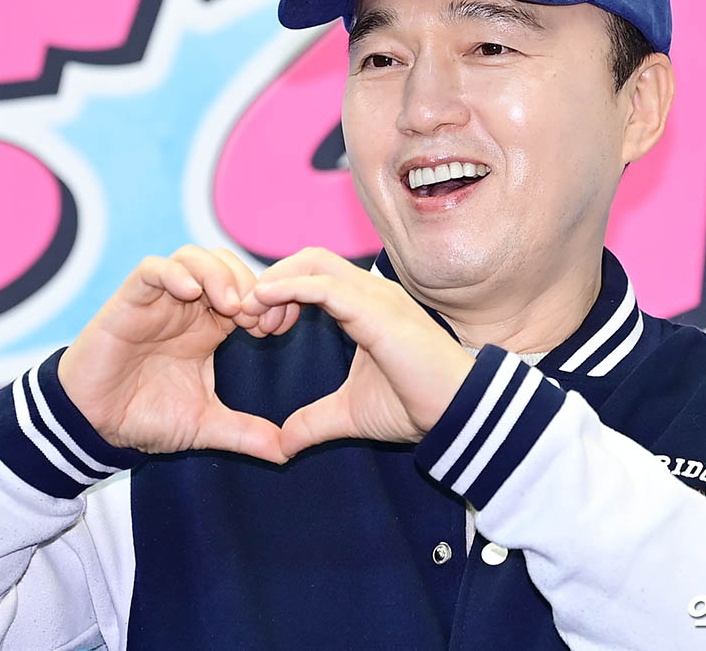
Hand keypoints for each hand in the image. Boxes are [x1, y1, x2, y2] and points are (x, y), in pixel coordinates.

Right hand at [58, 246, 298, 462]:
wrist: (95, 425)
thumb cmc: (145, 417)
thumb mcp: (205, 425)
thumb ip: (245, 433)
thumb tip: (287, 453)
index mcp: (210, 327)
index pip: (248, 291)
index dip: (269, 301)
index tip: (276, 328)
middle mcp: (187, 307)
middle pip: (227, 264)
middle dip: (248, 283)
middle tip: (255, 317)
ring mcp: (159, 300)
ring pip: (194, 257)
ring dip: (218, 273)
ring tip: (229, 306)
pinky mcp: (129, 300)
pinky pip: (153, 269)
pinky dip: (175, 273)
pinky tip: (191, 294)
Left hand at [243, 247, 473, 456]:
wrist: (456, 416)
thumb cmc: (416, 406)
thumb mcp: (349, 414)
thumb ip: (313, 422)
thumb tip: (281, 446)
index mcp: (365, 306)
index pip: (312, 274)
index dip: (278, 291)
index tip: (256, 328)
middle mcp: (371, 292)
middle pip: (308, 258)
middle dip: (270, 281)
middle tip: (248, 320)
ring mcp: (376, 296)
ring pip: (313, 262)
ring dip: (274, 283)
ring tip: (252, 315)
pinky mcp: (377, 310)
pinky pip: (324, 285)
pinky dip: (289, 288)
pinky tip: (264, 302)